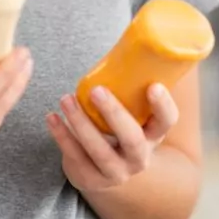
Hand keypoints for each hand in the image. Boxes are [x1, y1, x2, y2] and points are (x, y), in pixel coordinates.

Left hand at [46, 83, 178, 193]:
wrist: (105, 171)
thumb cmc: (117, 127)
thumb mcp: (131, 113)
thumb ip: (128, 87)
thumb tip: (125, 39)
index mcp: (153, 135)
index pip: (167, 122)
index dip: (163, 105)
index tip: (153, 85)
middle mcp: (139, 157)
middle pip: (132, 139)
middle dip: (114, 114)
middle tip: (96, 91)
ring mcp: (116, 172)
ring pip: (99, 150)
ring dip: (81, 123)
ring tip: (65, 99)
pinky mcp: (90, 179)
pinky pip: (75, 157)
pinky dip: (61, 136)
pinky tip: (51, 117)